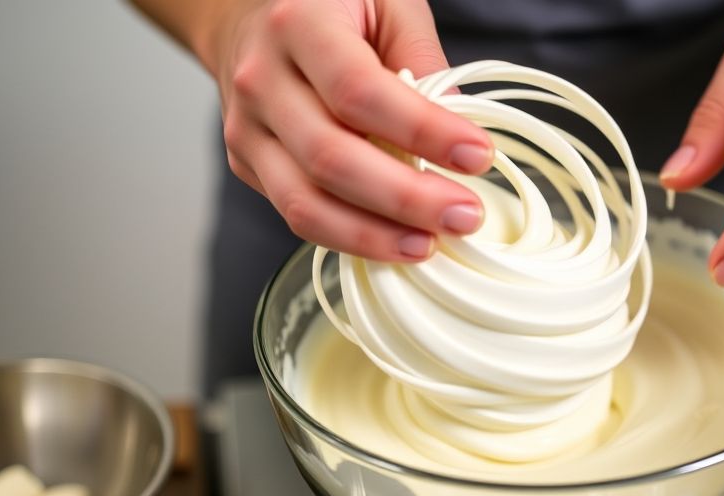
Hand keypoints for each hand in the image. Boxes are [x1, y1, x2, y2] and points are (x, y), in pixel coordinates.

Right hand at [203, 0, 492, 260]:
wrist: (247, 15)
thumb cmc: (331, 6)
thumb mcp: (387, 3)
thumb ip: (422, 57)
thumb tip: (458, 129)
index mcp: (299, 25)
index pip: (360, 91)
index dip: (422, 131)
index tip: (477, 155)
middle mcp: (261, 79)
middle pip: (331, 158)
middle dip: (406, 198)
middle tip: (464, 215)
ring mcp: (246, 128)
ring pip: (305, 203)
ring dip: (374, 235)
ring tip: (429, 244)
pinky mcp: (246, 164)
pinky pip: (297, 214)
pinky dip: (349, 237)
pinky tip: (393, 241)